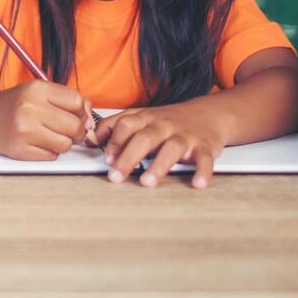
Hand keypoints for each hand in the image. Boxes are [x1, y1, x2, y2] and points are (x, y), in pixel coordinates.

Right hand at [0, 80, 91, 160]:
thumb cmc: (16, 104)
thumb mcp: (39, 91)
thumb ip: (66, 100)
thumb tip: (90, 121)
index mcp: (37, 89)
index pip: (78, 101)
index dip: (82, 111)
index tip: (77, 115)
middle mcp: (30, 108)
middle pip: (75, 125)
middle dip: (76, 131)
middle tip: (67, 130)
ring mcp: (24, 131)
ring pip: (66, 144)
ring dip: (63, 143)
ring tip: (52, 136)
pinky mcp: (20, 150)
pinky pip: (51, 156)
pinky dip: (50, 152)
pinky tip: (39, 142)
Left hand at [94, 103, 225, 188]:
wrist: (208, 114)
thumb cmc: (168, 121)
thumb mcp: (141, 117)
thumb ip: (115, 126)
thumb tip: (90, 140)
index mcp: (146, 118)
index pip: (126, 125)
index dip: (114, 141)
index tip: (106, 159)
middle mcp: (164, 125)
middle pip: (144, 138)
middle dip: (128, 157)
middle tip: (116, 176)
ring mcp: (185, 135)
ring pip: (172, 148)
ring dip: (159, 165)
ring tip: (147, 182)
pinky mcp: (205, 147)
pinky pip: (204, 159)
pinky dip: (202, 171)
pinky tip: (197, 183)